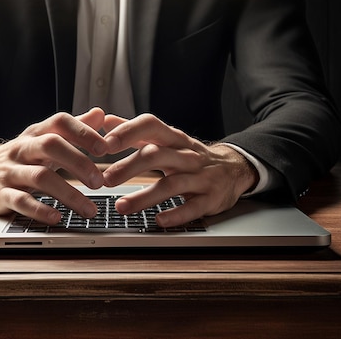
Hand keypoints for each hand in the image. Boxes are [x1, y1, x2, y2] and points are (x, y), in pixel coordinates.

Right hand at [0, 108, 107, 223]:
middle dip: (79, 163)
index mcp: (36, 133)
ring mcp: (10, 171)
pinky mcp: (1, 194)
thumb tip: (100, 114)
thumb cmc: (21, 156)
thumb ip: (73, 128)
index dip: (83, 132)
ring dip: (68, 194)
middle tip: (100, 181)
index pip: (60, 122)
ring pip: (40, 177)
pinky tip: (57, 218)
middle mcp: (23, 148)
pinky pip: (21, 201)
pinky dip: (40, 210)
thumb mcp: (43, 138)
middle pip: (51, 145)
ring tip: (89, 209)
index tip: (105, 148)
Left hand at [102, 113, 258, 226]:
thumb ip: (136, 131)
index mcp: (173, 138)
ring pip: (171, 185)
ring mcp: (200, 177)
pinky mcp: (211, 199)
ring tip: (121, 206)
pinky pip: (193, 208)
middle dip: (129, 166)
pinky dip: (176, 215)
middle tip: (105, 179)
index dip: (128, 132)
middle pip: (157, 155)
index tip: (105, 144)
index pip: (151, 125)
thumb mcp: (167, 139)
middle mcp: (187, 155)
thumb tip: (105, 120)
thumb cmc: (191, 156)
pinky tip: (159, 221)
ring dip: (144, 196)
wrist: (235, 169)